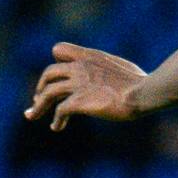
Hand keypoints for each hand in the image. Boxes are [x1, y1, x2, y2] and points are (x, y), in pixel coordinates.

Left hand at [26, 43, 146, 129]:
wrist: (145, 92)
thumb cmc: (142, 82)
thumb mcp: (123, 68)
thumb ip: (108, 69)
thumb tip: (113, 78)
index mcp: (90, 57)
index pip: (59, 50)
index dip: (57, 62)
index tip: (59, 76)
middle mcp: (80, 67)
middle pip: (49, 73)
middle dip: (41, 87)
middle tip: (38, 98)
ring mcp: (78, 84)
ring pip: (48, 93)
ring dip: (38, 105)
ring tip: (32, 115)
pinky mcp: (80, 101)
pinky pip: (60, 110)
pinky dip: (56, 120)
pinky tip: (57, 127)